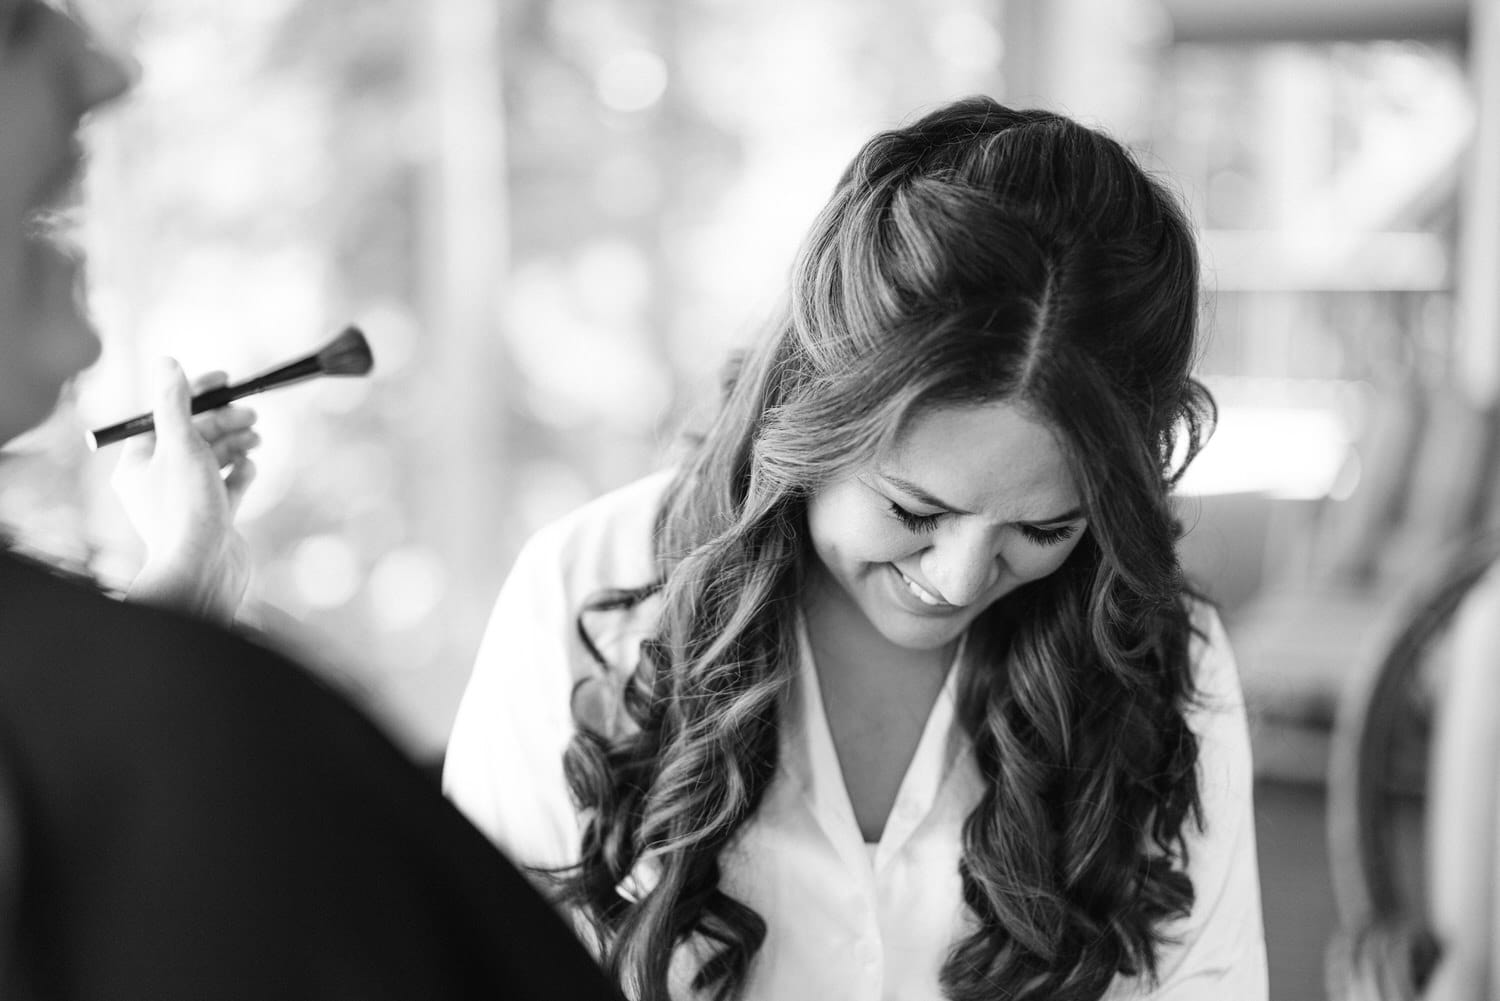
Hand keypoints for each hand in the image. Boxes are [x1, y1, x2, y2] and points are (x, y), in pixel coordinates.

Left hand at [113, 357, 260, 623]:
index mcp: (139, 465)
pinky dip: (240, 473)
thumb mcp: (181, 446)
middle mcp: (158, 483)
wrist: (204, 570)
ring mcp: (187, 502)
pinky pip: (227, 487)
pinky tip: (251, 466)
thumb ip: (175, 403)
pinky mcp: (213, 519)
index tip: (226, 380)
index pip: (166, 416)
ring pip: (213, 460)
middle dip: (223, 421)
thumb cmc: (186, 510)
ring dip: (235, 443)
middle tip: (250, 413)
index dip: (196, 394)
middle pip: (193, 437)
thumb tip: (167, 362)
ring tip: (257, 436)